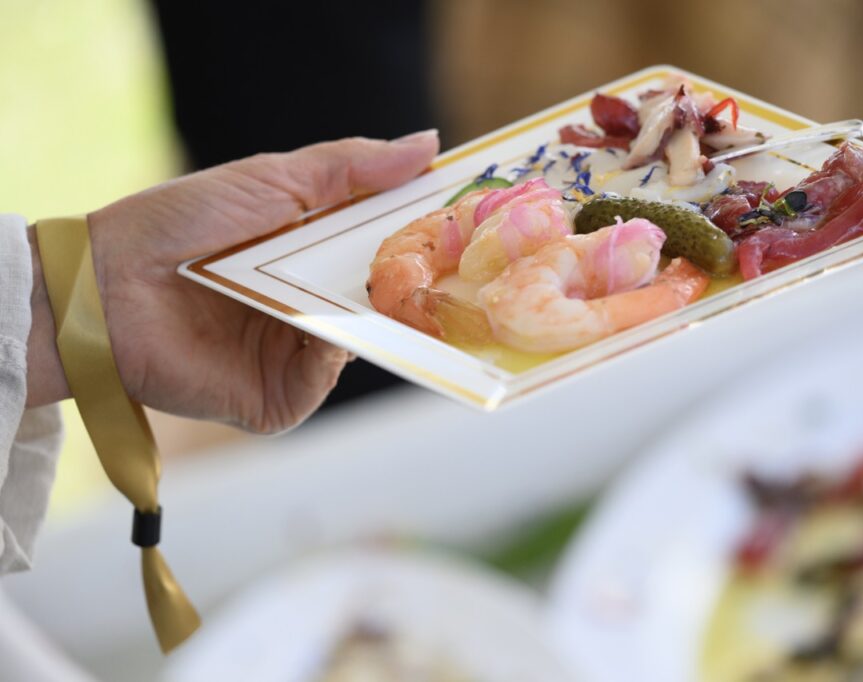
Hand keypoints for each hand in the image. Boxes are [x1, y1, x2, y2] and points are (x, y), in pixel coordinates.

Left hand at [26, 131, 438, 431]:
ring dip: (371, 320)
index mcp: (313, 264)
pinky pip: (320, 382)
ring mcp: (294, 360)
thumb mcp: (276, 179)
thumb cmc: (185, 222)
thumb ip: (351, 168)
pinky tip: (322, 331)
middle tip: (453, 267)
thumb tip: (428, 144)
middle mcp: (311, 314)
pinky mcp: (274, 401)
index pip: (384, 260)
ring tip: (383, 291)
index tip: (460, 229)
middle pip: (381, 309)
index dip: (420, 246)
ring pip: (360, 347)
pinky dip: (326, 357)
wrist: (110, 282)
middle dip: (412, 290)